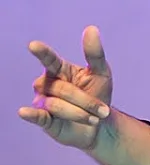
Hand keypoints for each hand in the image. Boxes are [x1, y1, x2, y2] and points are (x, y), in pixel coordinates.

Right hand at [18, 26, 113, 150]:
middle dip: (87, 101)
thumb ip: (95, 54)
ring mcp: (43, 101)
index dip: (43, 53)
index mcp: (58, 70)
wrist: (101, 126)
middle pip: (62, 89)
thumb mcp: (101, 74)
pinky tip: (24, 112)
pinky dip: (31, 114)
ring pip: (57, 105)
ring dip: (80, 113)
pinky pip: (37, 115)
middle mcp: (47, 84)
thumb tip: (92, 29)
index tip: (34, 46)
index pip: (50, 60)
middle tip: (102, 111)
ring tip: (93, 119)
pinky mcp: (44, 119)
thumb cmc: (98, 95)